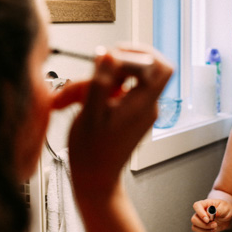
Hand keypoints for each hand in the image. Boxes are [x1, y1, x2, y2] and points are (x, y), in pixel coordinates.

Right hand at [51, 45, 171, 200]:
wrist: (95, 179)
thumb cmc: (92, 154)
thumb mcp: (90, 113)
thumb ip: (100, 82)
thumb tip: (108, 54)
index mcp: (143, 104)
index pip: (159, 65)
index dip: (138, 53)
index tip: (114, 54)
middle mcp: (146, 105)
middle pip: (140, 68)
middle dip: (113, 66)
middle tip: (95, 71)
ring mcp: (138, 108)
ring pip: (123, 79)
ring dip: (96, 81)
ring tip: (72, 97)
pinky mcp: (128, 112)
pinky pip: (116, 91)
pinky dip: (97, 92)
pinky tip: (78, 102)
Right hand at [190, 199, 231, 231]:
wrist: (228, 216)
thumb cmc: (225, 209)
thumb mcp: (225, 208)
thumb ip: (218, 210)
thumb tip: (211, 213)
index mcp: (205, 204)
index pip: (197, 206)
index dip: (200, 213)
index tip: (208, 220)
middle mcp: (200, 212)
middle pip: (194, 219)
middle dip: (204, 225)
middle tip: (215, 224)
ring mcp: (200, 221)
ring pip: (195, 228)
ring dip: (205, 231)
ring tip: (214, 228)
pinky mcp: (203, 229)